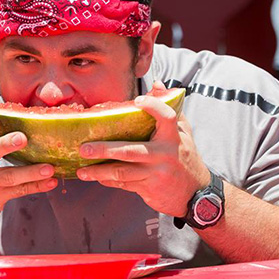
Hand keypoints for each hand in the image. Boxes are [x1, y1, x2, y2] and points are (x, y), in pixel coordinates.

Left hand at [76, 81, 210, 216]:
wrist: (196, 193)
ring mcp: (156, 173)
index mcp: (173, 137)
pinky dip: (108, 180)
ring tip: (82, 170)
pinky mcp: (149, 188)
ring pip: (122, 172)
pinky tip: (96, 177)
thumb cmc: (184, 157)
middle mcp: (165, 154)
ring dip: (99, 171)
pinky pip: (124, 183)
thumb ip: (170, 109)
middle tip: (84, 148)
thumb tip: (158, 84)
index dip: (153, 106)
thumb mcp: (183, 133)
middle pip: (129, 151)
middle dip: (104, 150)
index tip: (137, 100)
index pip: (167, 117)